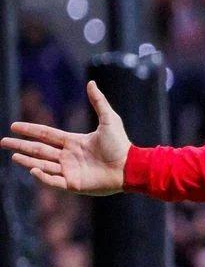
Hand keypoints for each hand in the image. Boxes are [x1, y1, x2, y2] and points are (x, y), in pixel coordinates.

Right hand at [1, 81, 130, 195]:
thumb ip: (98, 102)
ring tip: (13, 156)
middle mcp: (69, 156)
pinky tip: (33, 169)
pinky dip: (43, 177)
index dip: (30, 130)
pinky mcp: (74, 184)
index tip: (14, 126)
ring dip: (27, 160)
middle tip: (3, 142)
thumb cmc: (121, 145)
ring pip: (42, 165)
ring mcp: (70, 171)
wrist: (130, 166)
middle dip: (21, 146)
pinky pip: (54, 181)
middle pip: (39, 150)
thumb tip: (91, 83)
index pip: (46, 135)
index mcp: (73, 142)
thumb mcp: (109, 119)